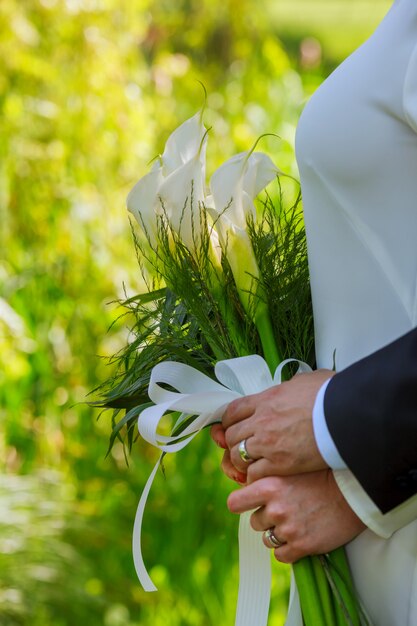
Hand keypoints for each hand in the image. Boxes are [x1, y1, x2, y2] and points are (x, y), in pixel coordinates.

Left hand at [212, 369, 334, 482]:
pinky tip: (260, 477)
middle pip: (232, 434)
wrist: (346, 415)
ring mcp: (268, 442)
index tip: (230, 426)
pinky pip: (254, 473)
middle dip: (233, 442)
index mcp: (267, 399)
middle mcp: (262, 420)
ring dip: (241, 460)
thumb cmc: (332, 396)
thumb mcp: (307, 381)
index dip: (228, 421)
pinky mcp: (280, 463)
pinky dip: (253, 476)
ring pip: (238, 455)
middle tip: (239, 448)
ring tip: (249, 464)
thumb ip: (293, 385)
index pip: (233, 410)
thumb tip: (294, 385)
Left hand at [227, 470, 365, 562]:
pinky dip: (289, 549)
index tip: (248, 504)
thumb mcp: (289, 471)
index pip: (235, 503)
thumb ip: (267, 480)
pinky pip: (281, 555)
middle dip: (267, 518)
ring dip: (279, 534)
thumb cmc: (321, 479)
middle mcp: (275, 508)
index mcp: (269, 485)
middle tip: (287, 510)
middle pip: (255, 522)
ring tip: (297, 521)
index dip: (241, 504)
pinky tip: (302, 535)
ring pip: (268, 539)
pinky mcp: (302, 546)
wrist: (351, 495)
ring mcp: (288, 528)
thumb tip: (246, 490)